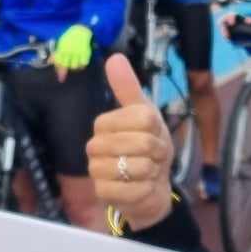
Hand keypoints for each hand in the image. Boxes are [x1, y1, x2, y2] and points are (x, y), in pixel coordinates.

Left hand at [52, 24, 93, 80]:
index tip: (61, 79)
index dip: (60, 71)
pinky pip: (84, 63)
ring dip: (74, 67)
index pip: (59, 62)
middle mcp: (70, 51)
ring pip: (75, 66)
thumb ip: (55, 54)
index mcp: (62, 48)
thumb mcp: (60, 43)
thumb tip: (49, 62)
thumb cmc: (69, 38)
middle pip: (67, 66)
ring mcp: (78, 52)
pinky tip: (81, 63)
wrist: (81, 30)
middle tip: (68, 70)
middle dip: (67, 70)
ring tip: (74, 64)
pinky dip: (82, 65)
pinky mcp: (86, 52)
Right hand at [87, 54, 175, 230]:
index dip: (156, 129)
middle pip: (141, 143)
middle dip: (157, 152)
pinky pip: (135, 189)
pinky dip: (147, 189)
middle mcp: (94, 146)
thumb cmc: (148, 149)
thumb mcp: (145, 116)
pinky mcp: (103, 194)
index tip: (153, 135)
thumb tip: (114, 57)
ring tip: (146, 172)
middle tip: (152, 157)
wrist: (151, 187)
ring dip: (152, 171)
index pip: (142, 118)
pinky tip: (141, 188)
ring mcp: (96, 171)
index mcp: (103, 124)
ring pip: (139, 167)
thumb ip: (129, 89)